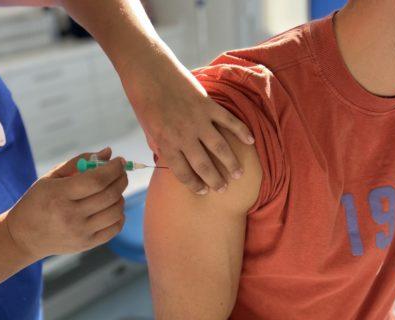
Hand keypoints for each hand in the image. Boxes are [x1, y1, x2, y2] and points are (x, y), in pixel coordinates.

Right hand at [6, 148, 126, 258]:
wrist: (24, 237)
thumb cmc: (38, 201)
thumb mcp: (51, 177)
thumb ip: (79, 162)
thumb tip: (108, 152)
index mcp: (59, 195)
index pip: (96, 180)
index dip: (113, 169)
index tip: (120, 161)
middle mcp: (71, 216)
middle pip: (110, 195)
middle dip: (121, 179)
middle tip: (121, 171)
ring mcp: (80, 232)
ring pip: (116, 211)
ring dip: (121, 196)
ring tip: (114, 189)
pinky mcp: (87, 244)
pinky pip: (115, 228)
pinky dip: (119, 214)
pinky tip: (111, 206)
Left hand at [119, 54, 253, 194]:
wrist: (148, 70)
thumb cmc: (144, 100)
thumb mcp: (147, 129)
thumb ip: (159, 145)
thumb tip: (166, 158)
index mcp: (166, 144)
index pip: (183, 173)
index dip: (194, 185)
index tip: (202, 191)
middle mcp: (184, 136)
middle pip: (204, 166)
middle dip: (215, 181)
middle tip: (223, 189)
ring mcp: (198, 120)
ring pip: (220, 148)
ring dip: (232, 163)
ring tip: (238, 174)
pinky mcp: (208, 105)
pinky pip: (229, 121)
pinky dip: (241, 131)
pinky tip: (250, 141)